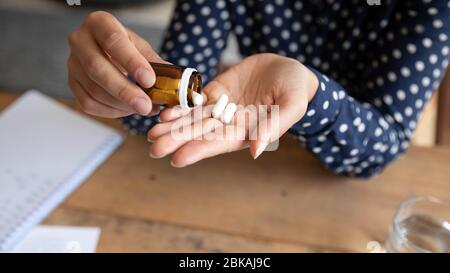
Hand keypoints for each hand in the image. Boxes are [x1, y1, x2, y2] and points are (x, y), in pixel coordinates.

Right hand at [67, 11, 165, 117]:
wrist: (106, 52)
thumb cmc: (126, 48)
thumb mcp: (141, 48)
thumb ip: (154, 63)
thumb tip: (172, 81)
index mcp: (99, 23)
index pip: (113, 41)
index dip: (132, 62)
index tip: (149, 80)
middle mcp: (79, 40)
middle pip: (97, 68)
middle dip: (124, 91)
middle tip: (146, 105)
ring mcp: (72, 63)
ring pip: (93, 89)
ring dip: (121, 104)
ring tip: (144, 109)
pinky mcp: (72, 83)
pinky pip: (88, 103)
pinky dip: (111, 111)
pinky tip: (128, 110)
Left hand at [147, 53, 318, 166]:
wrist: (288, 69)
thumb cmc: (296, 89)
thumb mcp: (291, 105)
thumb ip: (274, 126)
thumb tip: (255, 151)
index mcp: (247, 131)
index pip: (219, 143)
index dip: (199, 150)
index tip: (177, 158)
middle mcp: (230, 123)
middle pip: (200, 133)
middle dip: (177, 140)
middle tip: (154, 147)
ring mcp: (222, 107)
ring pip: (194, 118)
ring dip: (173, 125)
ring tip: (152, 132)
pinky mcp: (217, 91)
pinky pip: (196, 100)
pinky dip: (181, 105)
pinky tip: (164, 110)